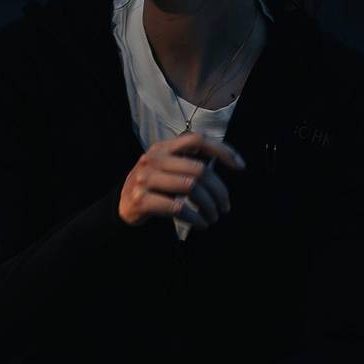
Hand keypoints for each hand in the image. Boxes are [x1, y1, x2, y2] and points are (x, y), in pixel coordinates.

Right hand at [118, 131, 245, 230]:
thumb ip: (190, 161)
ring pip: (190, 187)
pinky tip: (201, 223)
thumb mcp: (167, 166)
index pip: (197, 140)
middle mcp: (153, 158)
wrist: (122, 205)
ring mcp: (145, 178)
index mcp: (163, 147)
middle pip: (198, 169)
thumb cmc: (154, 186)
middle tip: (225, 206)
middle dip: (218, 190)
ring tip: (214, 216)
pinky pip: (177, 207)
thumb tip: (229, 161)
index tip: (240, 166)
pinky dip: (195, 217)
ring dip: (209, 206)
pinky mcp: (141, 199)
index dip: (222, 150)